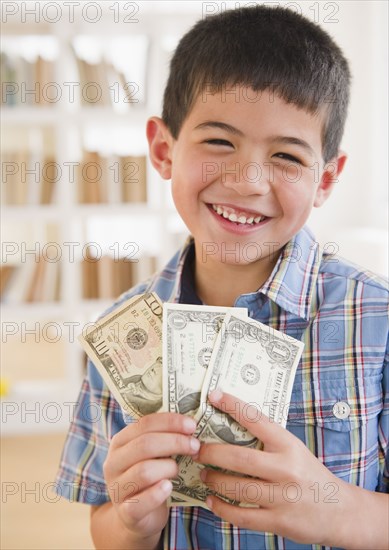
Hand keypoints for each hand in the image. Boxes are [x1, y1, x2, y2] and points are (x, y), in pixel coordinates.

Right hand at [103, 412, 199, 542]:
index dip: (170, 422)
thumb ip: (162, 437)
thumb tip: (190, 424)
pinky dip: (157, 494)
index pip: (144, 423)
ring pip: (144, 471)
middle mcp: (114, 463)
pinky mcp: (125, 512)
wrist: (136, 516)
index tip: (192, 425)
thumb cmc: (150, 477)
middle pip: (145, 445)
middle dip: (175, 442)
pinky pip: (141, 502)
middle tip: (195, 445)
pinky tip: (169, 487)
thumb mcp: (151, 454)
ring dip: (169, 467)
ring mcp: (117, 488)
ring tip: (178, 470)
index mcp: (120, 442)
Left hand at [196, 390, 353, 546]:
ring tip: (202, 473)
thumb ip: (268, 441)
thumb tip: (230, 425)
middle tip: (196, 449)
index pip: (257, 420)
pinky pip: (242, 516)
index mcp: (289, 445)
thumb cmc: (309, 474)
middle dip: (211, 453)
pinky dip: (221, 508)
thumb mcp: (294, 449)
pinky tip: (211, 500)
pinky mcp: (279, 521)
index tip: (214, 395)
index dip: (233, 406)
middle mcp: (286, 469)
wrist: (339, 510)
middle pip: (239, 458)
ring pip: (237, 487)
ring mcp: (283, 497)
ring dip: (214, 480)